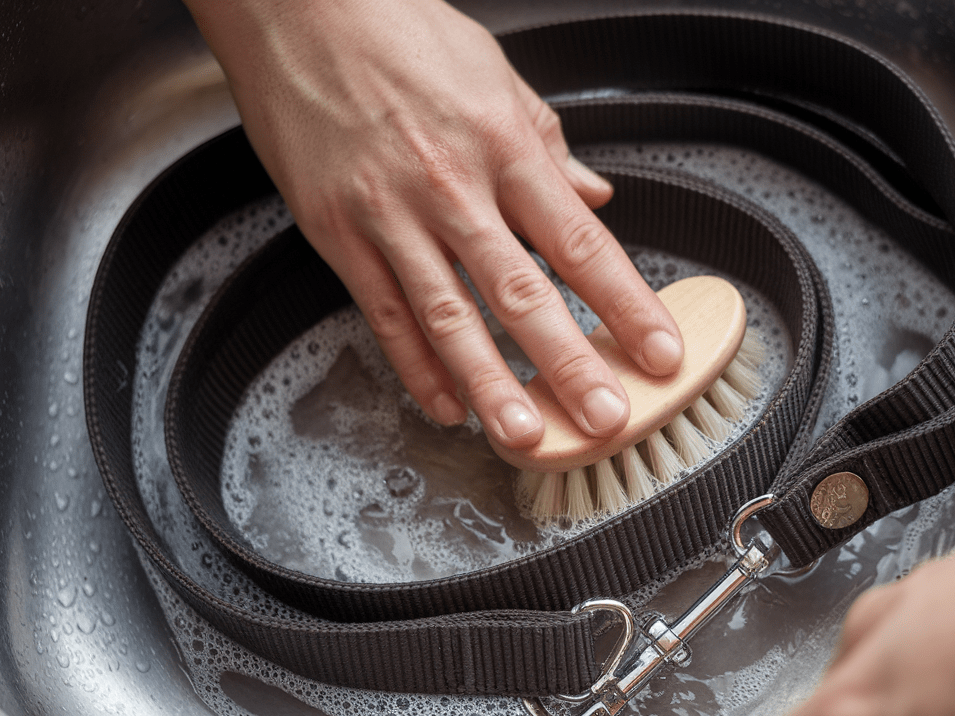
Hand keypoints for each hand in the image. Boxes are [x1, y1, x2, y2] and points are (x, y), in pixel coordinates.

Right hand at [183, 0, 683, 448]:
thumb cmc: (398, 30)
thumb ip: (547, 147)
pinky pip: (382, 312)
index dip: (625, 305)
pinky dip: (415, 364)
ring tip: (525, 435)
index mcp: (504, 146)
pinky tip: (445, 402)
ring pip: (448, 316)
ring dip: (491, 384)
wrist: (297, 7)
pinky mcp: (336, 231)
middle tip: (604, 416)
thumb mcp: (496, 76)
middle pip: (521, 292)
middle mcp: (451, 186)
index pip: (579, 244)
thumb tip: (591, 199)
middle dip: (568, 363)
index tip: (658, 351)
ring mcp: (389, 214)